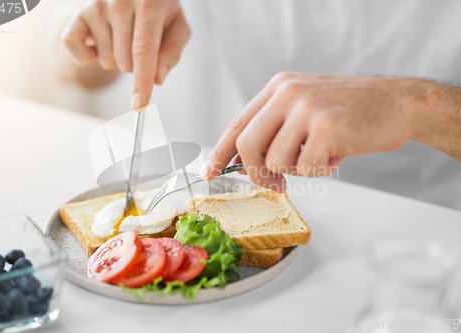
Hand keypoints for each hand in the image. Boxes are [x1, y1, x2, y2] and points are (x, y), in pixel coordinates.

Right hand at [62, 0, 189, 108]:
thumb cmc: (157, 10)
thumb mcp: (176, 26)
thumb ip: (172, 52)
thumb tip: (157, 78)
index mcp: (149, 3)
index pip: (144, 51)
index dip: (141, 82)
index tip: (138, 105)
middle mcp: (120, 1)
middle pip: (125, 62)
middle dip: (134, 66)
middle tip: (138, 44)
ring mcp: (97, 6)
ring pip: (106, 61)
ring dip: (116, 59)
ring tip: (121, 37)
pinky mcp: (79, 15)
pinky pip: (77, 53)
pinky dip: (87, 57)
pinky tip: (100, 42)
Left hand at [201, 72, 450, 190]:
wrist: (397, 102)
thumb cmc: (350, 111)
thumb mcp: (306, 106)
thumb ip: (276, 128)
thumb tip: (247, 162)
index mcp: (279, 88)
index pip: (237, 123)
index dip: (220, 151)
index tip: (210, 171)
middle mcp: (287, 93)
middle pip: (247, 145)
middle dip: (256, 173)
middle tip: (274, 183)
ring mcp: (306, 109)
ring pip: (276, 161)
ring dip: (298, 169)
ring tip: (321, 154)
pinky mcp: (326, 127)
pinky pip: (306, 168)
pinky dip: (322, 170)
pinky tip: (338, 154)